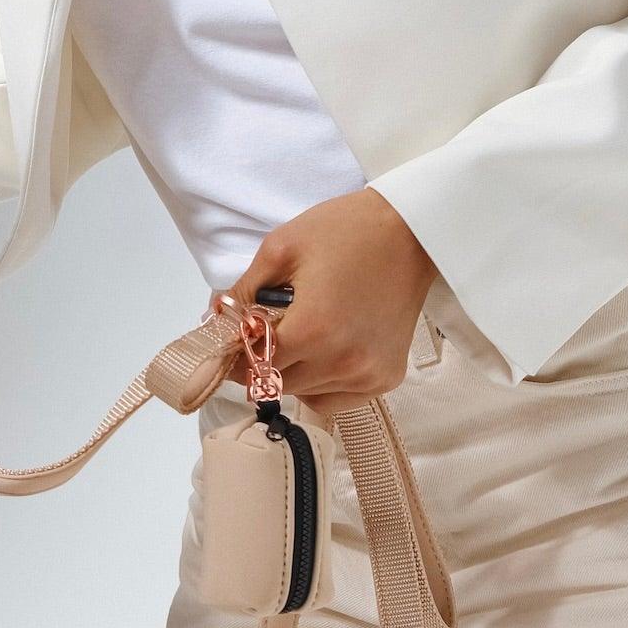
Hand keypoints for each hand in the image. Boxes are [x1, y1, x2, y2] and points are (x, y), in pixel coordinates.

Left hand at [219, 189, 437, 416]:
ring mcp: (368, 375)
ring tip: (294, 334)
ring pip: (303, 392)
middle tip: (257, 332)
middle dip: (256, 361)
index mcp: (313, 330)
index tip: (226, 339)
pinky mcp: (386, 378)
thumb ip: (243, 291)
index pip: (251, 365)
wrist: (411, 230)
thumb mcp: (280, 250)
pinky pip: (334, 397)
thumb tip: (216, 321)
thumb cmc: (344, 231)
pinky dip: (317, 383)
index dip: (231, 354)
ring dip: (288, 372)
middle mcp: (343, 362)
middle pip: (274, 382)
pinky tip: (319, 351)